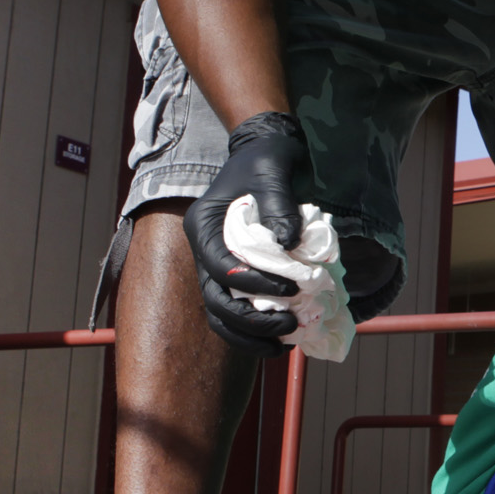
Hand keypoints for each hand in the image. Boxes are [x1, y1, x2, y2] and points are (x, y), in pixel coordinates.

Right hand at [180, 111, 306, 355]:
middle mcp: (205, 250)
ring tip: (285, 341)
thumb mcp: (272, 174)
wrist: (265, 152)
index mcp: (204, 226)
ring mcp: (217, 264)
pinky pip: (236, 310)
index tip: (290, 288)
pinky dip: (255, 328)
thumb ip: (279, 207)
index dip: (253, 284)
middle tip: (290, 325)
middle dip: (251, 321)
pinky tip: (282, 338)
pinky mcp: (236, 273)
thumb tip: (289, 245)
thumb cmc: (265, 160)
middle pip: (215, 301)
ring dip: (250, 334)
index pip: (219, 268)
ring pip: (221, 314)